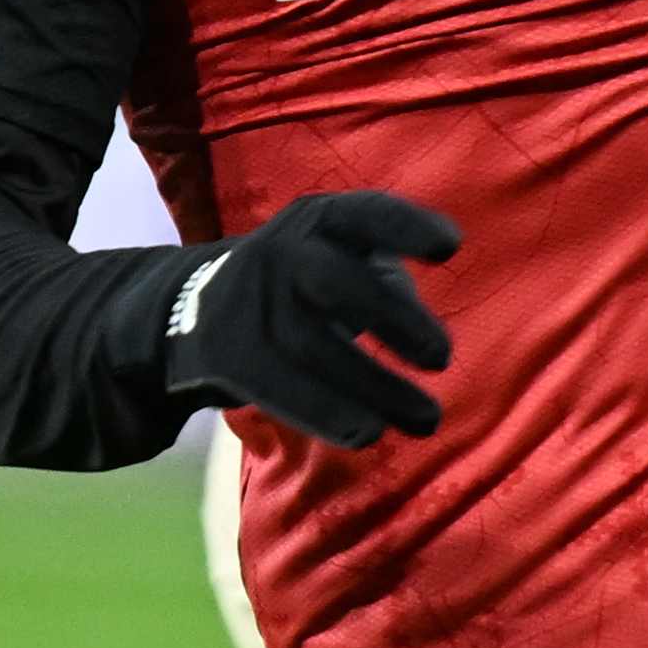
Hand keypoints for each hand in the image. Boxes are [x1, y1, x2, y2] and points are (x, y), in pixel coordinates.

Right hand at [164, 191, 458, 445]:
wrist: (196, 307)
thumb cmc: (306, 282)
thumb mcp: (344, 258)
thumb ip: (388, 280)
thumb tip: (415, 323)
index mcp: (319, 220)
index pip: (364, 213)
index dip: (405, 226)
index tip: (450, 247)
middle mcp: (280, 252)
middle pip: (334, 281)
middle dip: (392, 319)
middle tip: (443, 359)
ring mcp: (250, 303)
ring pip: (311, 346)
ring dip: (375, 388)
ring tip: (426, 419)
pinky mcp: (228, 354)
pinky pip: (280, 386)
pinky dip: (328, 414)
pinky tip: (369, 434)